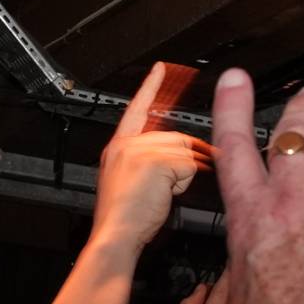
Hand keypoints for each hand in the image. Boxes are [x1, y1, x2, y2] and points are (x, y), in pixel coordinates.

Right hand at [93, 63, 213, 248]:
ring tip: (160, 194)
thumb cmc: (125, 217)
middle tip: (166, 188)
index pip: (137, 109)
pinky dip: (183, 183)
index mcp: (118, 147)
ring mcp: (140, 150)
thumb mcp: (131, 180)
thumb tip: (179, 153)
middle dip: (183, 161)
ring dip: (183, 175)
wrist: (115, 235)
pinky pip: (188, 165)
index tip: (160, 68)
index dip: (150, 87)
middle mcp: (127, 144)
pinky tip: (163, 195)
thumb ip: (148, 159)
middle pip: (175, 136)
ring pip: (185, 151)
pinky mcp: (155, 160)